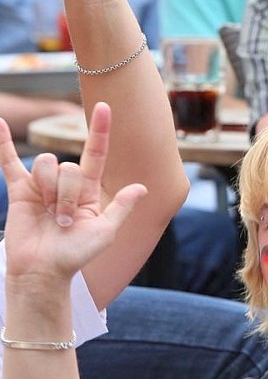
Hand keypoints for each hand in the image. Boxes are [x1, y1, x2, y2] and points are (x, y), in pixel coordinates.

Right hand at [0, 103, 145, 282]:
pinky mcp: (19, 190)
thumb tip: (142, 188)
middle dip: (67, 194)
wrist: (43, 271)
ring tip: (49, 215)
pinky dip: (3, 143)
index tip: (104, 106)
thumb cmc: (76, 255)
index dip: (100, 131)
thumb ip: (121, 208)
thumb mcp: (106, 233)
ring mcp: (42, 185)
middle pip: (68, 166)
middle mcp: (67, 184)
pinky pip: (9, 162)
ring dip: (49, 191)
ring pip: (46, 165)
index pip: (95, 154)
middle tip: (63, 219)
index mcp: (90, 191)